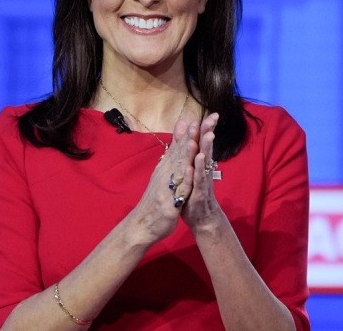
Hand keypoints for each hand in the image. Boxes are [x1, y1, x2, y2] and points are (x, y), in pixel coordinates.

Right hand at [125, 120, 199, 245]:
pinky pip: (178, 190)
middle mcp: (165, 175)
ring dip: (185, 155)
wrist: (143, 225)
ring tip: (193, 140)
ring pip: (178, 170)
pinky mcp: (169, 203)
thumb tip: (178, 135)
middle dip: (189, 138)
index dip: (189, 133)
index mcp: (166, 169)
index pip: (179, 148)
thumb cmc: (157, 199)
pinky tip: (189, 170)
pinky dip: (184, 179)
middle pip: (179, 154)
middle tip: (198, 121)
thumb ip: (172, 154)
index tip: (199, 118)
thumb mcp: (164, 175)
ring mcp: (166, 189)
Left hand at [181, 113, 223, 233]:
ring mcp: (202, 181)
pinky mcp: (198, 193)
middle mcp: (204, 171)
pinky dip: (197, 171)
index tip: (212, 114)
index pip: (203, 143)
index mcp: (200, 164)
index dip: (207, 129)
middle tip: (213, 118)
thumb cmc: (194, 193)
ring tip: (208, 135)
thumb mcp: (191, 172)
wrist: (202, 219)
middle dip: (209, 133)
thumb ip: (190, 156)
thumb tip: (191, 139)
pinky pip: (198, 181)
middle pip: (206, 149)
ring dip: (206, 149)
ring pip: (204, 163)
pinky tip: (197, 162)